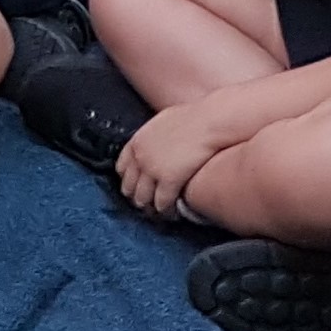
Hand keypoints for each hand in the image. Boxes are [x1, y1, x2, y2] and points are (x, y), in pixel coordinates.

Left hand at [116, 100, 226, 218]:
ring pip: (142, 199)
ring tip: (159, 212)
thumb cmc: (194, 118)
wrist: (209, 122)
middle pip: (129, 186)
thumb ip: (154, 136)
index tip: (136, 186)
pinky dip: (166, 210)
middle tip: (146, 204)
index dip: (128, 180)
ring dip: (150, 207)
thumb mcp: (163, 121)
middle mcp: (140, 157)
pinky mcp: (169, 181)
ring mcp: (153, 170)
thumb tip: (157, 142)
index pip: (122, 168)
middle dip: (136, 197)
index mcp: (137, 141)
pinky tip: (173, 213)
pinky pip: (162, 203)